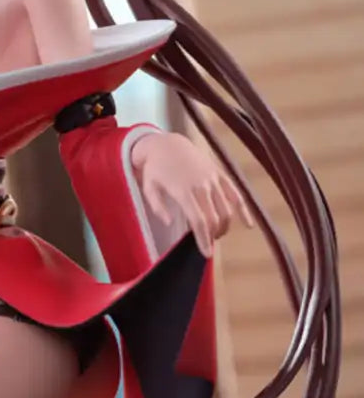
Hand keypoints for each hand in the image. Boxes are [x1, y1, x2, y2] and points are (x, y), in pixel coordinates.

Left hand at [130, 131, 253, 256]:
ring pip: (226, 209)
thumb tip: (170, 222)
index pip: (198, 220)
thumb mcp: (148, 187)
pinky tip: (248, 225)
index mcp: (183, 190)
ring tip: (216, 234)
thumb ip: (157, 206)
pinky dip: (243, 210)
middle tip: (207, 244)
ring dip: (224, 226)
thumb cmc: (155, 168)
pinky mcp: (220, 174)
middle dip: (213, 235)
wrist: (168, 143)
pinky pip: (236, 194)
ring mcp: (213, 179)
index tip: (206, 254)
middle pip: (214, 218)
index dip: (203, 239)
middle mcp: (201, 185)